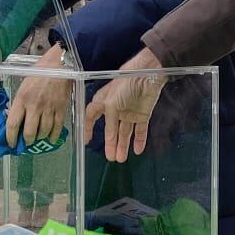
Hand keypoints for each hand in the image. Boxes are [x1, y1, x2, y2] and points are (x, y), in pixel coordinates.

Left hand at [4, 46, 71, 146]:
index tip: (10, 143)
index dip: (10, 137)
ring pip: (44, 131)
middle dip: (27, 141)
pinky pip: (57, 127)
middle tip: (26, 143)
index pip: (13, 124)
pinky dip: (54, 136)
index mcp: (22, 99)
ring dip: (40, 138)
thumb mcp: (22, 86)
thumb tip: (15, 119)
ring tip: (38, 138)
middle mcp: (34, 106)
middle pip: (29, 132)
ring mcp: (49, 108)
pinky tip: (51, 139)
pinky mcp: (61, 109)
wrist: (58, 66)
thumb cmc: (38, 74)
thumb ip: (19, 103)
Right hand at [84, 48, 166, 163]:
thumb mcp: (111, 103)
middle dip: (111, 144)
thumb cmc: (125, 84)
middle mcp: (115, 109)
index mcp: (104, 102)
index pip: (92, 116)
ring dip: (123, 146)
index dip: (88, 128)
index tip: (86, 141)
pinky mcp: (142, 114)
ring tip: (121, 160)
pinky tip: (138, 151)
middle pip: (111, 130)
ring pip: (125, 133)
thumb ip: (110, 123)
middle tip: (110, 158)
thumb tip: (109, 139)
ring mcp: (129, 112)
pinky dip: (139, 140)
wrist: (148, 75)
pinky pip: (140, 130)